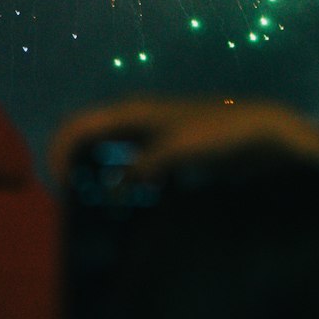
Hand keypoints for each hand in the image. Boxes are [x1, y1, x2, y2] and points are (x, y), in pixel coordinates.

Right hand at [50, 95, 318, 184]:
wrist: (260, 130)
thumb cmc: (219, 134)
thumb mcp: (177, 151)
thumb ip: (140, 168)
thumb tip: (109, 190)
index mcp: (130, 110)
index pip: (76, 125)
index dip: (58, 153)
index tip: (61, 190)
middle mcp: (132, 117)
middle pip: (83, 135)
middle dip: (67, 163)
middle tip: (69, 202)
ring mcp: (146, 133)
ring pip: (102, 149)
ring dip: (89, 173)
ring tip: (91, 207)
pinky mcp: (161, 149)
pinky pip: (124, 163)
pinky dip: (114, 180)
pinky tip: (122, 204)